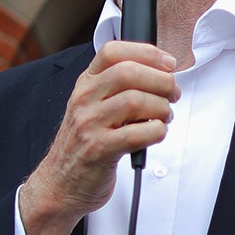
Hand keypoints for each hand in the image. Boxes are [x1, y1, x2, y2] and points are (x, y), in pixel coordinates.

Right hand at [20, 41, 178, 234]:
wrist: (60, 183)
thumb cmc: (84, 144)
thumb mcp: (94, 107)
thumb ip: (119, 88)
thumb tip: (162, 72)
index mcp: (86, 83)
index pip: (113, 51)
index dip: (147, 52)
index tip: (168, 63)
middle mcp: (84, 99)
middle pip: (129, 72)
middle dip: (162, 81)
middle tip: (173, 94)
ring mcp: (89, 124)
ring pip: (136, 101)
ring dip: (162, 108)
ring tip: (164, 118)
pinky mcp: (99, 149)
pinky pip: (138, 133)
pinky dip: (157, 132)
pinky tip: (156, 134)